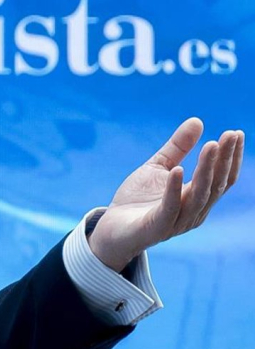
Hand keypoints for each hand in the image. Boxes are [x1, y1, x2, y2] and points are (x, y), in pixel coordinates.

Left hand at [89, 119, 243, 270]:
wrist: (112, 228)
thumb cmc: (137, 200)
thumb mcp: (158, 167)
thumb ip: (177, 148)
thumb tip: (198, 120)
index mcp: (197, 199)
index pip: (223, 178)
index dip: (231, 157)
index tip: (236, 133)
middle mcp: (194, 212)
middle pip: (216, 185)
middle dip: (224, 159)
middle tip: (230, 135)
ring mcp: (177, 221)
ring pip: (199, 195)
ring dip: (206, 169)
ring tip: (211, 145)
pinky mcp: (157, 227)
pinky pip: (169, 207)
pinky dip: (174, 188)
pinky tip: (178, 170)